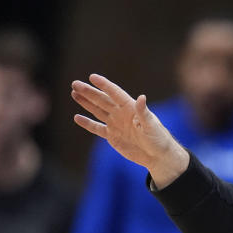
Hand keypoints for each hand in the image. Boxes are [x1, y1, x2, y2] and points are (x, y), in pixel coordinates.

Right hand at [71, 74, 188, 187]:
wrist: (157, 156)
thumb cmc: (158, 138)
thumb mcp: (152, 125)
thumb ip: (144, 112)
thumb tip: (141, 97)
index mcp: (131, 108)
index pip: (115, 93)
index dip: (104, 85)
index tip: (92, 77)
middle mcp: (121, 113)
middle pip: (102, 100)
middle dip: (89, 92)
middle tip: (75, 83)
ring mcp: (116, 124)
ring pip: (97, 110)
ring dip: (86, 102)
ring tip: (74, 93)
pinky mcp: (112, 136)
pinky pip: (97, 128)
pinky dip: (87, 123)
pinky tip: (77, 117)